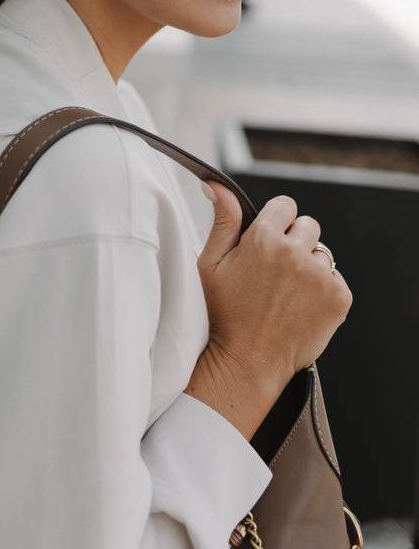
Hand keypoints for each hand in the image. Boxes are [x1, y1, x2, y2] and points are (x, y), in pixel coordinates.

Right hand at [185, 181, 351, 438]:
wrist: (247, 363)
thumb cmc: (223, 314)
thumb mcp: (210, 263)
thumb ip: (222, 220)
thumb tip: (216, 185)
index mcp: (263, 238)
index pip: (285, 206)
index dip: (275, 223)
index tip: (267, 242)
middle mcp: (296, 253)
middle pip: (308, 226)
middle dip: (294, 241)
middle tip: (276, 272)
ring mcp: (320, 276)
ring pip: (323, 254)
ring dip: (310, 267)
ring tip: (287, 293)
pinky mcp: (338, 298)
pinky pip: (337, 279)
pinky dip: (323, 290)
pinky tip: (301, 306)